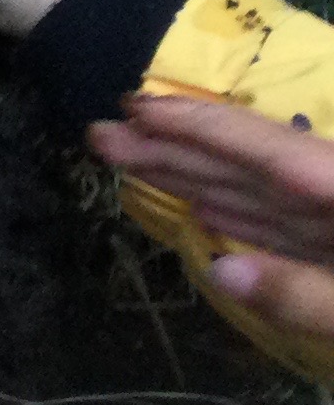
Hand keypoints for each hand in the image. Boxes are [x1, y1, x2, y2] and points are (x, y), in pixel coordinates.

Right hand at [93, 94, 333, 341]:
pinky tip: (205, 211)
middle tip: (102, 135)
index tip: (135, 110)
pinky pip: (285, 231)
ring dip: (195, 179)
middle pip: (254, 170)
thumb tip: (218, 271)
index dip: (201, 129)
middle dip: (176, 149)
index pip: (270, 155)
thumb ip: (302, 295)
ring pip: (261, 198)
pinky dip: (241, 218)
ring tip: (130, 162)